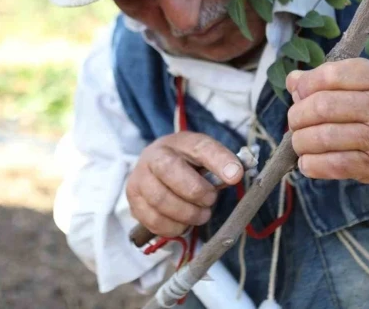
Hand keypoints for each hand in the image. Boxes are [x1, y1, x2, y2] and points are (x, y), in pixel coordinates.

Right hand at [126, 132, 243, 236]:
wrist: (157, 170)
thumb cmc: (189, 167)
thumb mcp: (207, 160)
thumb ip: (222, 165)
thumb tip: (235, 175)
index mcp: (179, 142)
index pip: (200, 146)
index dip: (219, 161)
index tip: (236, 176)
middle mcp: (154, 155)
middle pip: (170, 171)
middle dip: (196, 192)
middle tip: (210, 201)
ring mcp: (139, 178)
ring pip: (160, 200)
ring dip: (186, 214)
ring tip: (200, 215)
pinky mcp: (133, 201)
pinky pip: (153, 220)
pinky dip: (173, 227)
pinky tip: (183, 223)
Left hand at [286, 58, 368, 184]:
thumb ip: (333, 77)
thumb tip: (293, 80)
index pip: (332, 75)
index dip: (307, 83)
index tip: (300, 91)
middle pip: (322, 107)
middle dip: (297, 114)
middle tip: (296, 119)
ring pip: (323, 137)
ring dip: (300, 140)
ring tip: (300, 140)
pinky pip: (334, 166)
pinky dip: (312, 164)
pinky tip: (307, 161)